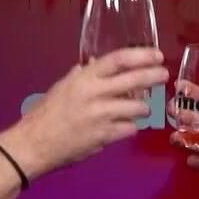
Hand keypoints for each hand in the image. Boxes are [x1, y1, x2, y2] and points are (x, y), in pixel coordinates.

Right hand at [0, 47, 167, 178]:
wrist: (34, 144)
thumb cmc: (44, 114)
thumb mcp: (61, 87)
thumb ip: (80, 76)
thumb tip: (93, 63)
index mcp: (84, 78)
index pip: (118, 60)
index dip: (141, 56)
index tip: (157, 55)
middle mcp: (95, 93)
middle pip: (134, 80)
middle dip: (154, 76)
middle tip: (164, 75)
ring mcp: (101, 116)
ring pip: (137, 107)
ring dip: (142, 108)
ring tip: (140, 108)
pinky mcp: (104, 136)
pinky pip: (129, 129)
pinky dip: (129, 127)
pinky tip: (124, 127)